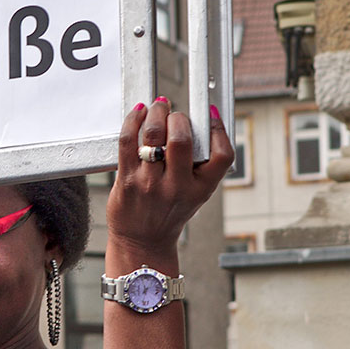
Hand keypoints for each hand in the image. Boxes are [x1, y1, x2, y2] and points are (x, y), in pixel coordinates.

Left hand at [106, 99, 234, 254]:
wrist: (142, 241)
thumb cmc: (169, 212)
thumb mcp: (196, 194)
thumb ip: (201, 165)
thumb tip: (202, 124)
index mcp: (201, 189)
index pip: (222, 154)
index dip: (218, 130)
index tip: (210, 116)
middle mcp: (177, 187)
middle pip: (182, 139)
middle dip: (179, 118)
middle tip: (175, 115)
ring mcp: (150, 183)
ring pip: (154, 135)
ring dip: (156, 113)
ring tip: (158, 107)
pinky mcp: (126, 179)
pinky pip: (128, 141)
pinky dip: (133, 121)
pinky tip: (139, 114)